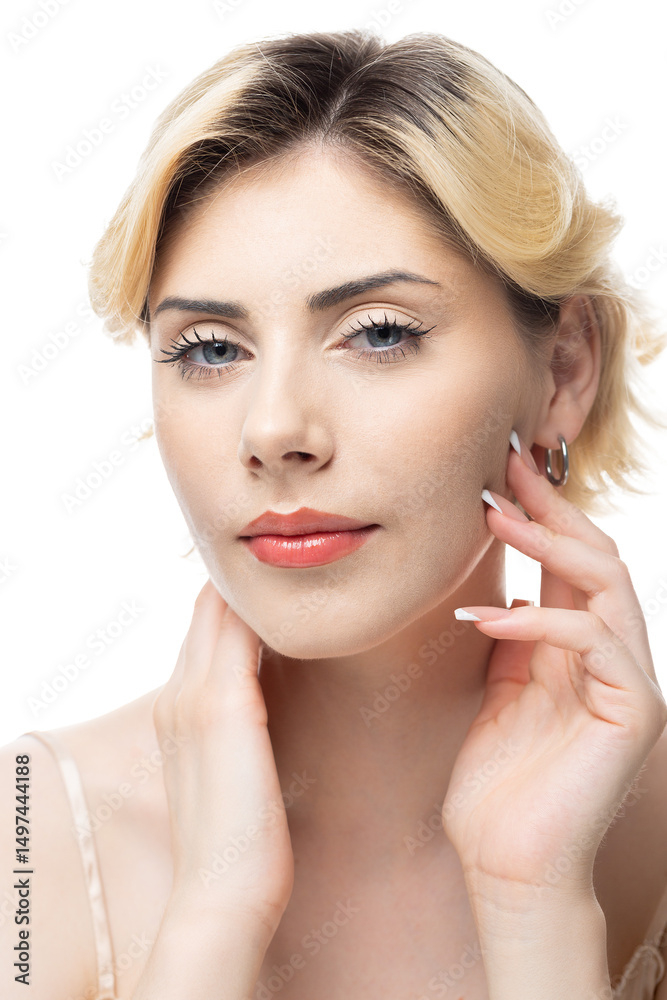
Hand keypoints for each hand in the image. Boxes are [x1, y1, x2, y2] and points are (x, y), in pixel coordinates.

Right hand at [152, 579, 293, 935]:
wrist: (222, 895)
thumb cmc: (238, 844)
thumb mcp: (230, 775)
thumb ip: (239, 734)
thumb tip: (266, 710)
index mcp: (176, 709)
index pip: (203, 630)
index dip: (233, 600)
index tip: (275, 585)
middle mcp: (177, 693)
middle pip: (207, 608)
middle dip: (243, 583)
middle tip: (289, 562)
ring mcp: (193, 696)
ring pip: (218, 608)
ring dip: (252, 586)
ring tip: (296, 567)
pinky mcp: (223, 705)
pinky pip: (236, 628)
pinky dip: (259, 606)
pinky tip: (296, 591)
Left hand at [442, 432, 666, 898]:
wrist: (509, 866)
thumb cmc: (498, 787)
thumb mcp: (501, 693)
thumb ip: (514, 641)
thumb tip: (504, 589)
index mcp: (581, 650)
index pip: (572, 563)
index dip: (541, 512)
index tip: (500, 471)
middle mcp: (614, 657)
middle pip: (598, 557)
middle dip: (551, 506)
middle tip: (503, 465)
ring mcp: (629, 683)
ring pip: (607, 584)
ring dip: (548, 544)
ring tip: (493, 516)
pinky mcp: (633, 712)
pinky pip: (593, 641)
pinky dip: (540, 620)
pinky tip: (487, 618)